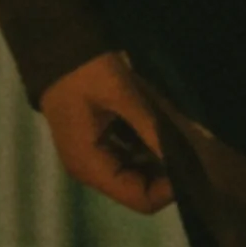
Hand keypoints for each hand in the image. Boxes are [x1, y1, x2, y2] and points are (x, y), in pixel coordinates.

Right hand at [39, 51, 174, 216]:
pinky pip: (127, 157)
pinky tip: (157, 126)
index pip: (140, 199)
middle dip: (165, 171)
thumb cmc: (87, 72)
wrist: (55, 47)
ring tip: (175, 133)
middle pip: (139, 189)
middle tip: (187, 145)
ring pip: (136, 173)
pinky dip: (145, 147)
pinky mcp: (95, 144)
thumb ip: (153, 128)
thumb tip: (187, 158)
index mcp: (91, 166)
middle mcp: (90, 171)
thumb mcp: (124, 96)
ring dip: (157, 157)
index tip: (190, 161)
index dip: (170, 188)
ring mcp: (91, 158)